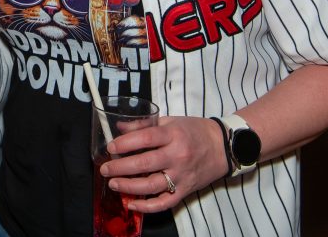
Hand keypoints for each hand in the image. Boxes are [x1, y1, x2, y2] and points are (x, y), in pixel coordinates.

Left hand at [99, 116, 227, 212]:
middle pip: (144, 163)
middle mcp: (177, 156)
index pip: (145, 138)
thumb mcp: (170, 121)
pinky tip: (131, 204)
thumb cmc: (195, 131)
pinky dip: (147, 207)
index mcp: (173, 135)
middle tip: (105, 169)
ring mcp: (181, 175)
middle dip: (120, 167)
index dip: (125, 143)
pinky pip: (164, 202)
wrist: (223, 147)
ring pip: (151, 185)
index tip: (111, 147)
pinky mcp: (185, 190)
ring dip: (129, 186)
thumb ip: (144, 124)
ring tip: (113, 183)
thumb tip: (120, 128)